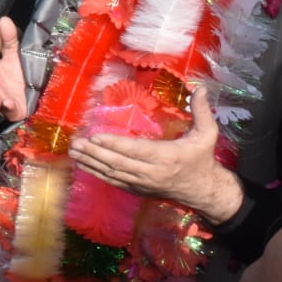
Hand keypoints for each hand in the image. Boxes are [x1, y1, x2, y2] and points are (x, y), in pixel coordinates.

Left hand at [68, 88, 243, 224]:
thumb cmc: (202, 159)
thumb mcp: (208, 134)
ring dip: (91, 163)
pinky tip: (84, 165)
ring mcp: (143, 184)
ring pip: (113, 174)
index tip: (95, 136)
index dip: (114, 144)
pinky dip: (98, 174)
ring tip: (74, 151)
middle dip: (95, 153)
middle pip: (118, 163)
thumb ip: (202, 112)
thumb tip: (201, 89)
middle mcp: (151, 173)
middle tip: (76, 143)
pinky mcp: (138, 190)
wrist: (204, 192)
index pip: (135, 150)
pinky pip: (115, 182)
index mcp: (167, 157)